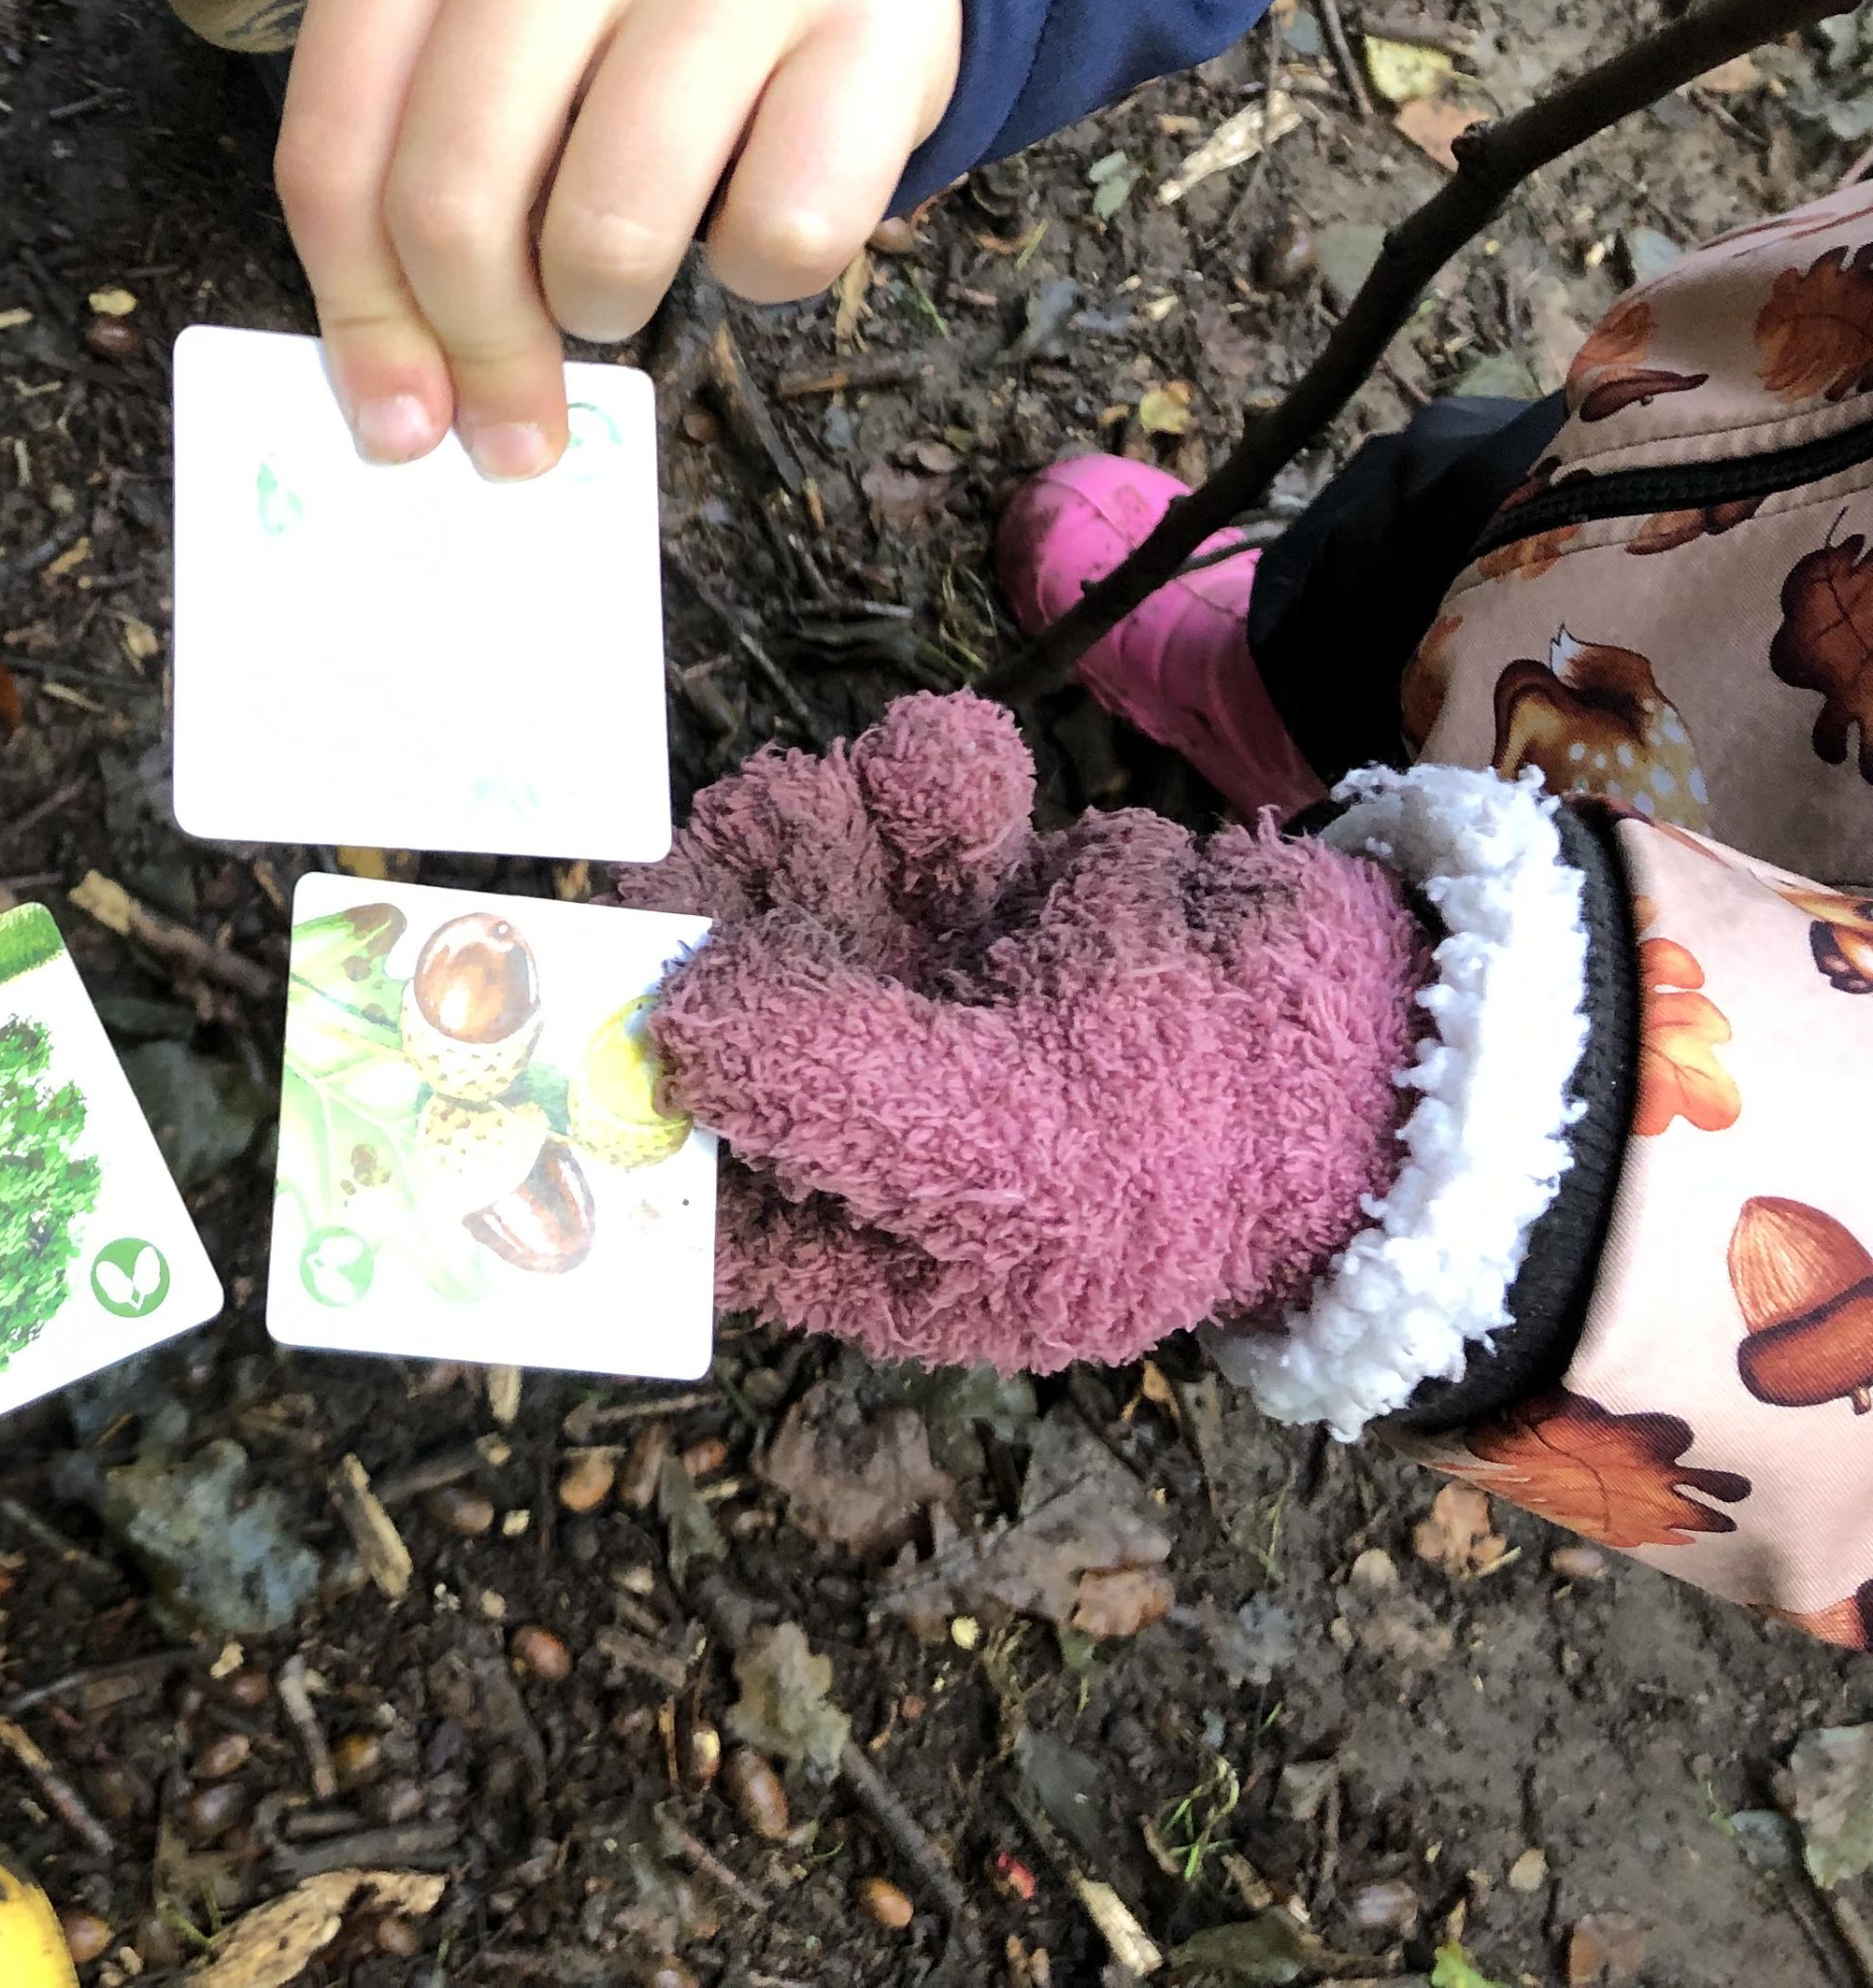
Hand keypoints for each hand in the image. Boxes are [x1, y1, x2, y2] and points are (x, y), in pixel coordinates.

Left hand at [280, 0, 959, 475]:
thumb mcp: (484, 34)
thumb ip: (409, 179)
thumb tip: (401, 415)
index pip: (335, 148)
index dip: (359, 318)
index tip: (398, 422)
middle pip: (454, 200)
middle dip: (478, 349)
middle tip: (517, 414)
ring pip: (610, 232)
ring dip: (605, 307)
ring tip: (622, 275)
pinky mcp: (879, 11)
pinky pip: (783, 235)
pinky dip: (762, 275)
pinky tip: (756, 208)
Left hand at [616, 693, 1421, 1366]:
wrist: (1383, 1048)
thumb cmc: (1197, 1158)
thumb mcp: (1020, 1161)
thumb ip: (842, 1088)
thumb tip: (677, 1018)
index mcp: (836, 1228)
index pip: (668, 1152)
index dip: (619, 1061)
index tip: (621, 957)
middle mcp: (848, 1109)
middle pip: (717, 982)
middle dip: (736, 890)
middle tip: (761, 824)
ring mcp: (912, 985)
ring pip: (799, 871)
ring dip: (830, 815)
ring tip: (899, 798)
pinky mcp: (983, 886)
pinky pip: (905, 809)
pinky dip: (930, 774)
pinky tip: (976, 777)